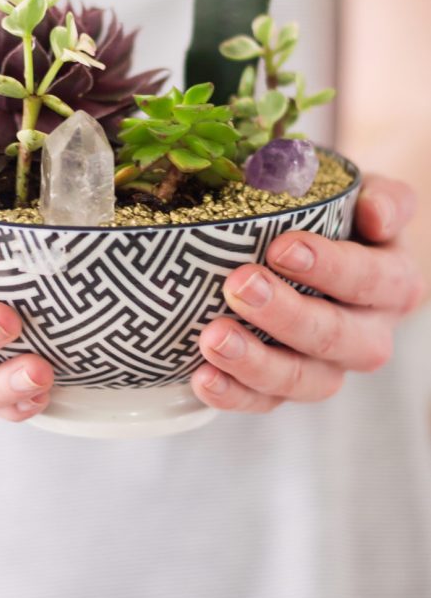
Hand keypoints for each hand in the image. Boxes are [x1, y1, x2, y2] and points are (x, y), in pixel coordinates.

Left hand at [191, 174, 424, 412]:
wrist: (336, 249)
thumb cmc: (346, 217)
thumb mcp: (370, 196)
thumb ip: (383, 199)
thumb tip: (376, 215)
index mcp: (394, 284)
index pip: (369, 280)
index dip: (328, 267)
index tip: (281, 247)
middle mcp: (370, 335)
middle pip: (334, 337)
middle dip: (285, 315)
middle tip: (239, 286)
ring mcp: (330, 368)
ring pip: (303, 380)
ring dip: (256, 362)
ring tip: (213, 338)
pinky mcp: (290, 387)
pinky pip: (267, 402)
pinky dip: (234, 395)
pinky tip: (203, 377)